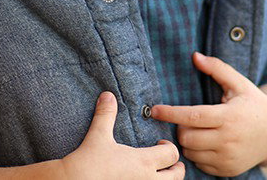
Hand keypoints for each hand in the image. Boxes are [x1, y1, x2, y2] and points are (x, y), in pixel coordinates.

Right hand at [62, 92, 183, 178]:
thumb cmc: (88, 161)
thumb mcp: (98, 135)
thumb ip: (106, 114)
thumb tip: (107, 95)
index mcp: (144, 162)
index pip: (172, 154)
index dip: (169, 147)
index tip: (160, 143)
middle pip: (177, 176)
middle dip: (176, 168)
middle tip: (168, 162)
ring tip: (157, 174)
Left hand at [150, 53, 266, 176]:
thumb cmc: (253, 103)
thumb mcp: (239, 83)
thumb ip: (217, 68)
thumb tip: (195, 56)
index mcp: (229, 116)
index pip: (192, 116)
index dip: (170, 113)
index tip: (154, 110)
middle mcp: (228, 140)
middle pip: (187, 137)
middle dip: (180, 127)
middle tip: (187, 119)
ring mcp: (228, 158)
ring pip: (190, 152)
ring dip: (187, 141)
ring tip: (198, 130)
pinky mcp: (227, 170)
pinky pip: (199, 164)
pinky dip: (197, 153)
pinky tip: (207, 142)